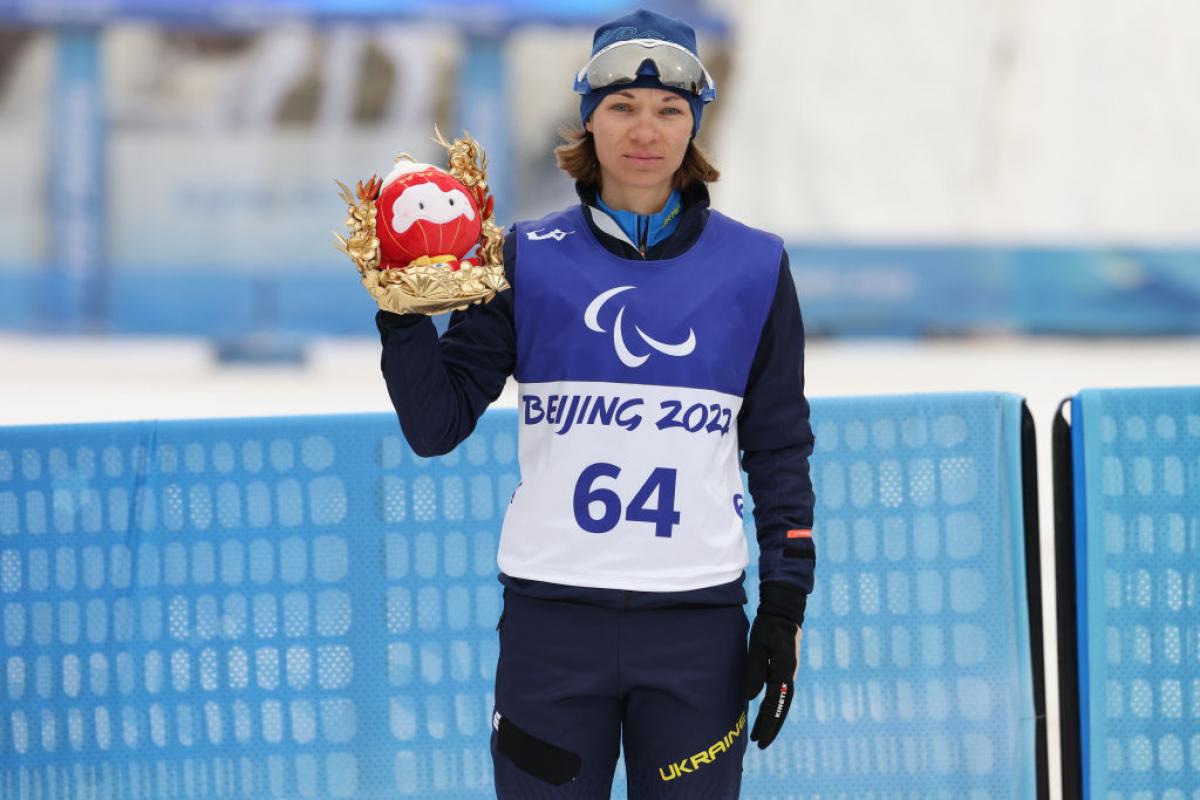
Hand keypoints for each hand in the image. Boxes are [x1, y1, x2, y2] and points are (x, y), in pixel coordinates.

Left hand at [745, 613, 800, 748]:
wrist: (784, 612)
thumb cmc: (768, 627)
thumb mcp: (757, 648)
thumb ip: (755, 672)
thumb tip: (751, 699)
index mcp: (784, 672)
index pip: (774, 704)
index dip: (767, 723)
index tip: (759, 739)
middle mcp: (791, 675)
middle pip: (782, 708)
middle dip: (771, 727)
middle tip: (760, 744)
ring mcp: (791, 673)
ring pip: (783, 702)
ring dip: (773, 718)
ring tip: (761, 733)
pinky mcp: (787, 670)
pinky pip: (782, 693)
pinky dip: (775, 706)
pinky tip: (766, 712)